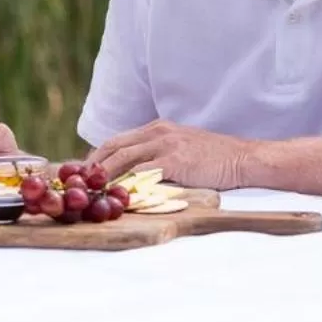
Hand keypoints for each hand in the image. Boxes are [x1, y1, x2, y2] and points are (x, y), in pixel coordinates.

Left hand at [89, 121, 254, 190]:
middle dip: (93, 163)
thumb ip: (159, 156)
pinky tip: (117, 192)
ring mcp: (166, 144)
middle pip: (115, 145)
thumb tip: (135, 175)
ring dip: (103, 173)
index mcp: (158, 128)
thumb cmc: (215, 159)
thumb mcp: (182, 148)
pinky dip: (127, 181)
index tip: (84, 171)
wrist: (243, 159)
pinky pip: (144, 171)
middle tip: (78, 181)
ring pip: (124, 156)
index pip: (119, 140)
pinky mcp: (175, 160)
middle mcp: (158, 132)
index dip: (98, 155)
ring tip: (89, 188)